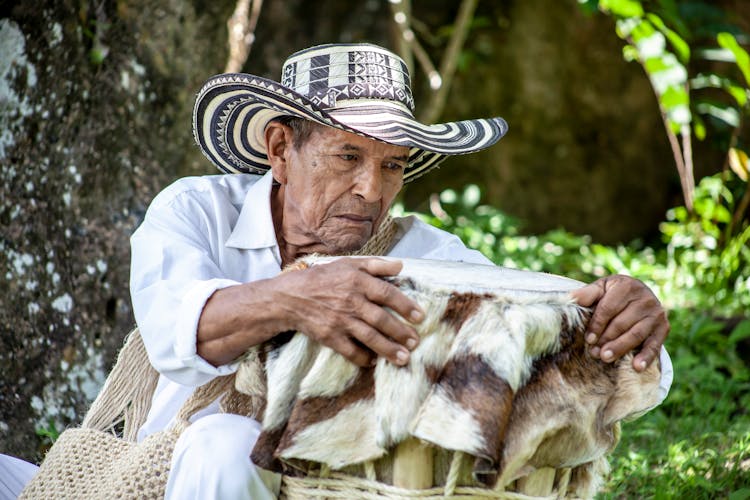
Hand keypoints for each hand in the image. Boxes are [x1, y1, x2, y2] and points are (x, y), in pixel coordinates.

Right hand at [270, 257, 423, 366]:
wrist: (291, 297)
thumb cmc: (323, 278)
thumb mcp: (348, 264)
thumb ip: (375, 265)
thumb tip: (401, 266)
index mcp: (357, 281)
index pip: (386, 293)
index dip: (405, 305)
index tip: (420, 316)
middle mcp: (350, 301)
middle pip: (381, 319)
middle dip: (401, 332)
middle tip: (415, 341)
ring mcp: (340, 321)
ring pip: (369, 337)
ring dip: (388, 349)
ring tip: (404, 358)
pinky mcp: (330, 337)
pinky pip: (350, 351)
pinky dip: (364, 358)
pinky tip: (375, 362)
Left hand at [570, 275, 668, 371]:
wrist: (639, 294)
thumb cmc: (613, 293)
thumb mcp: (601, 288)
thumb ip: (587, 294)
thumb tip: (569, 298)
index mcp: (627, 286)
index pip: (609, 308)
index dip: (597, 324)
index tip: (588, 339)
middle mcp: (645, 298)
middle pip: (622, 323)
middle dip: (607, 339)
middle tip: (594, 353)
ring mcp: (656, 313)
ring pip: (636, 334)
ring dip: (621, 348)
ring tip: (606, 358)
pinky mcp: (664, 327)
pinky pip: (655, 344)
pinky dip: (647, 357)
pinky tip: (637, 367)